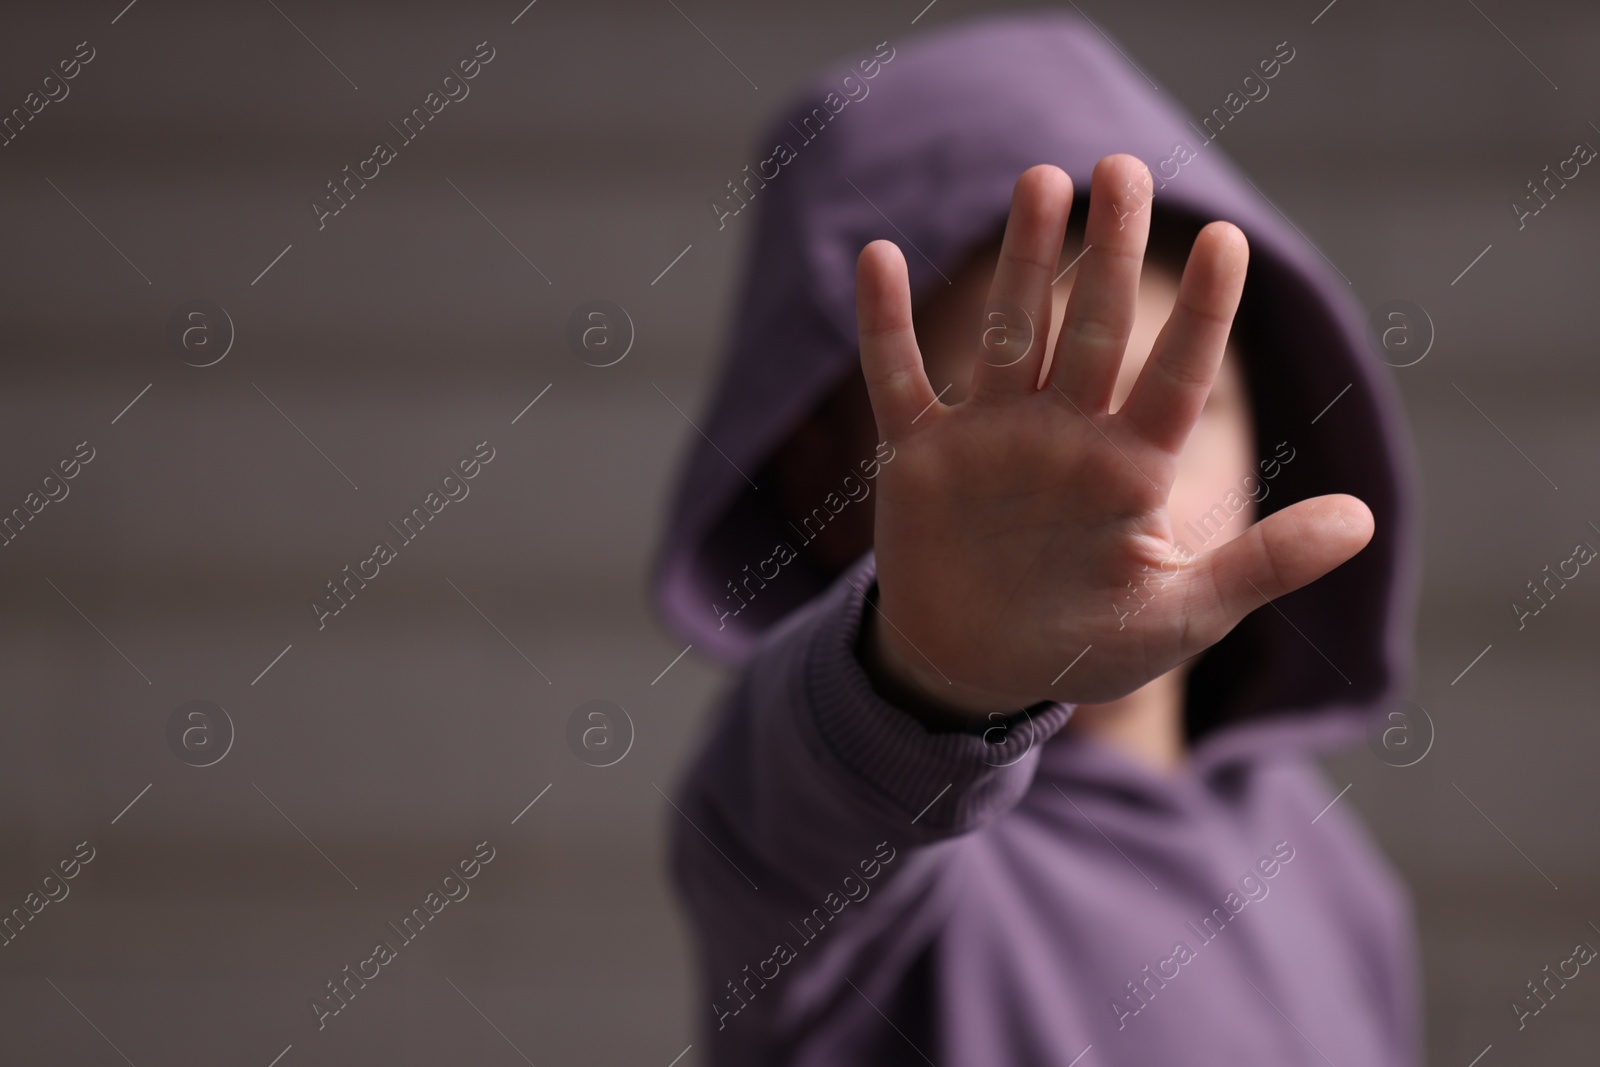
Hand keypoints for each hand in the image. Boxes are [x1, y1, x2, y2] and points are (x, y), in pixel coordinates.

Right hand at [854, 156, 1373, 721]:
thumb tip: (1364, 520)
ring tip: (1042, 182)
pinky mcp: (919, 455)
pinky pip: (898, 379)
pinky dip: (884, 327)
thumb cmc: (1087, 644)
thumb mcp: (1182, 616)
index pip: (1175, 377)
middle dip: (1109, 252)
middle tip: (1123, 168)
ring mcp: (990, 438)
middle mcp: (1064, 435)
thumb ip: (1263, 565)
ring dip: (1021, 262)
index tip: (1228, 241)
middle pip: (1091, 330)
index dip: (1200, 314)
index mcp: (1131, 468)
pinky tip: (882, 257)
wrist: (978, 671)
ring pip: (1009, 334)